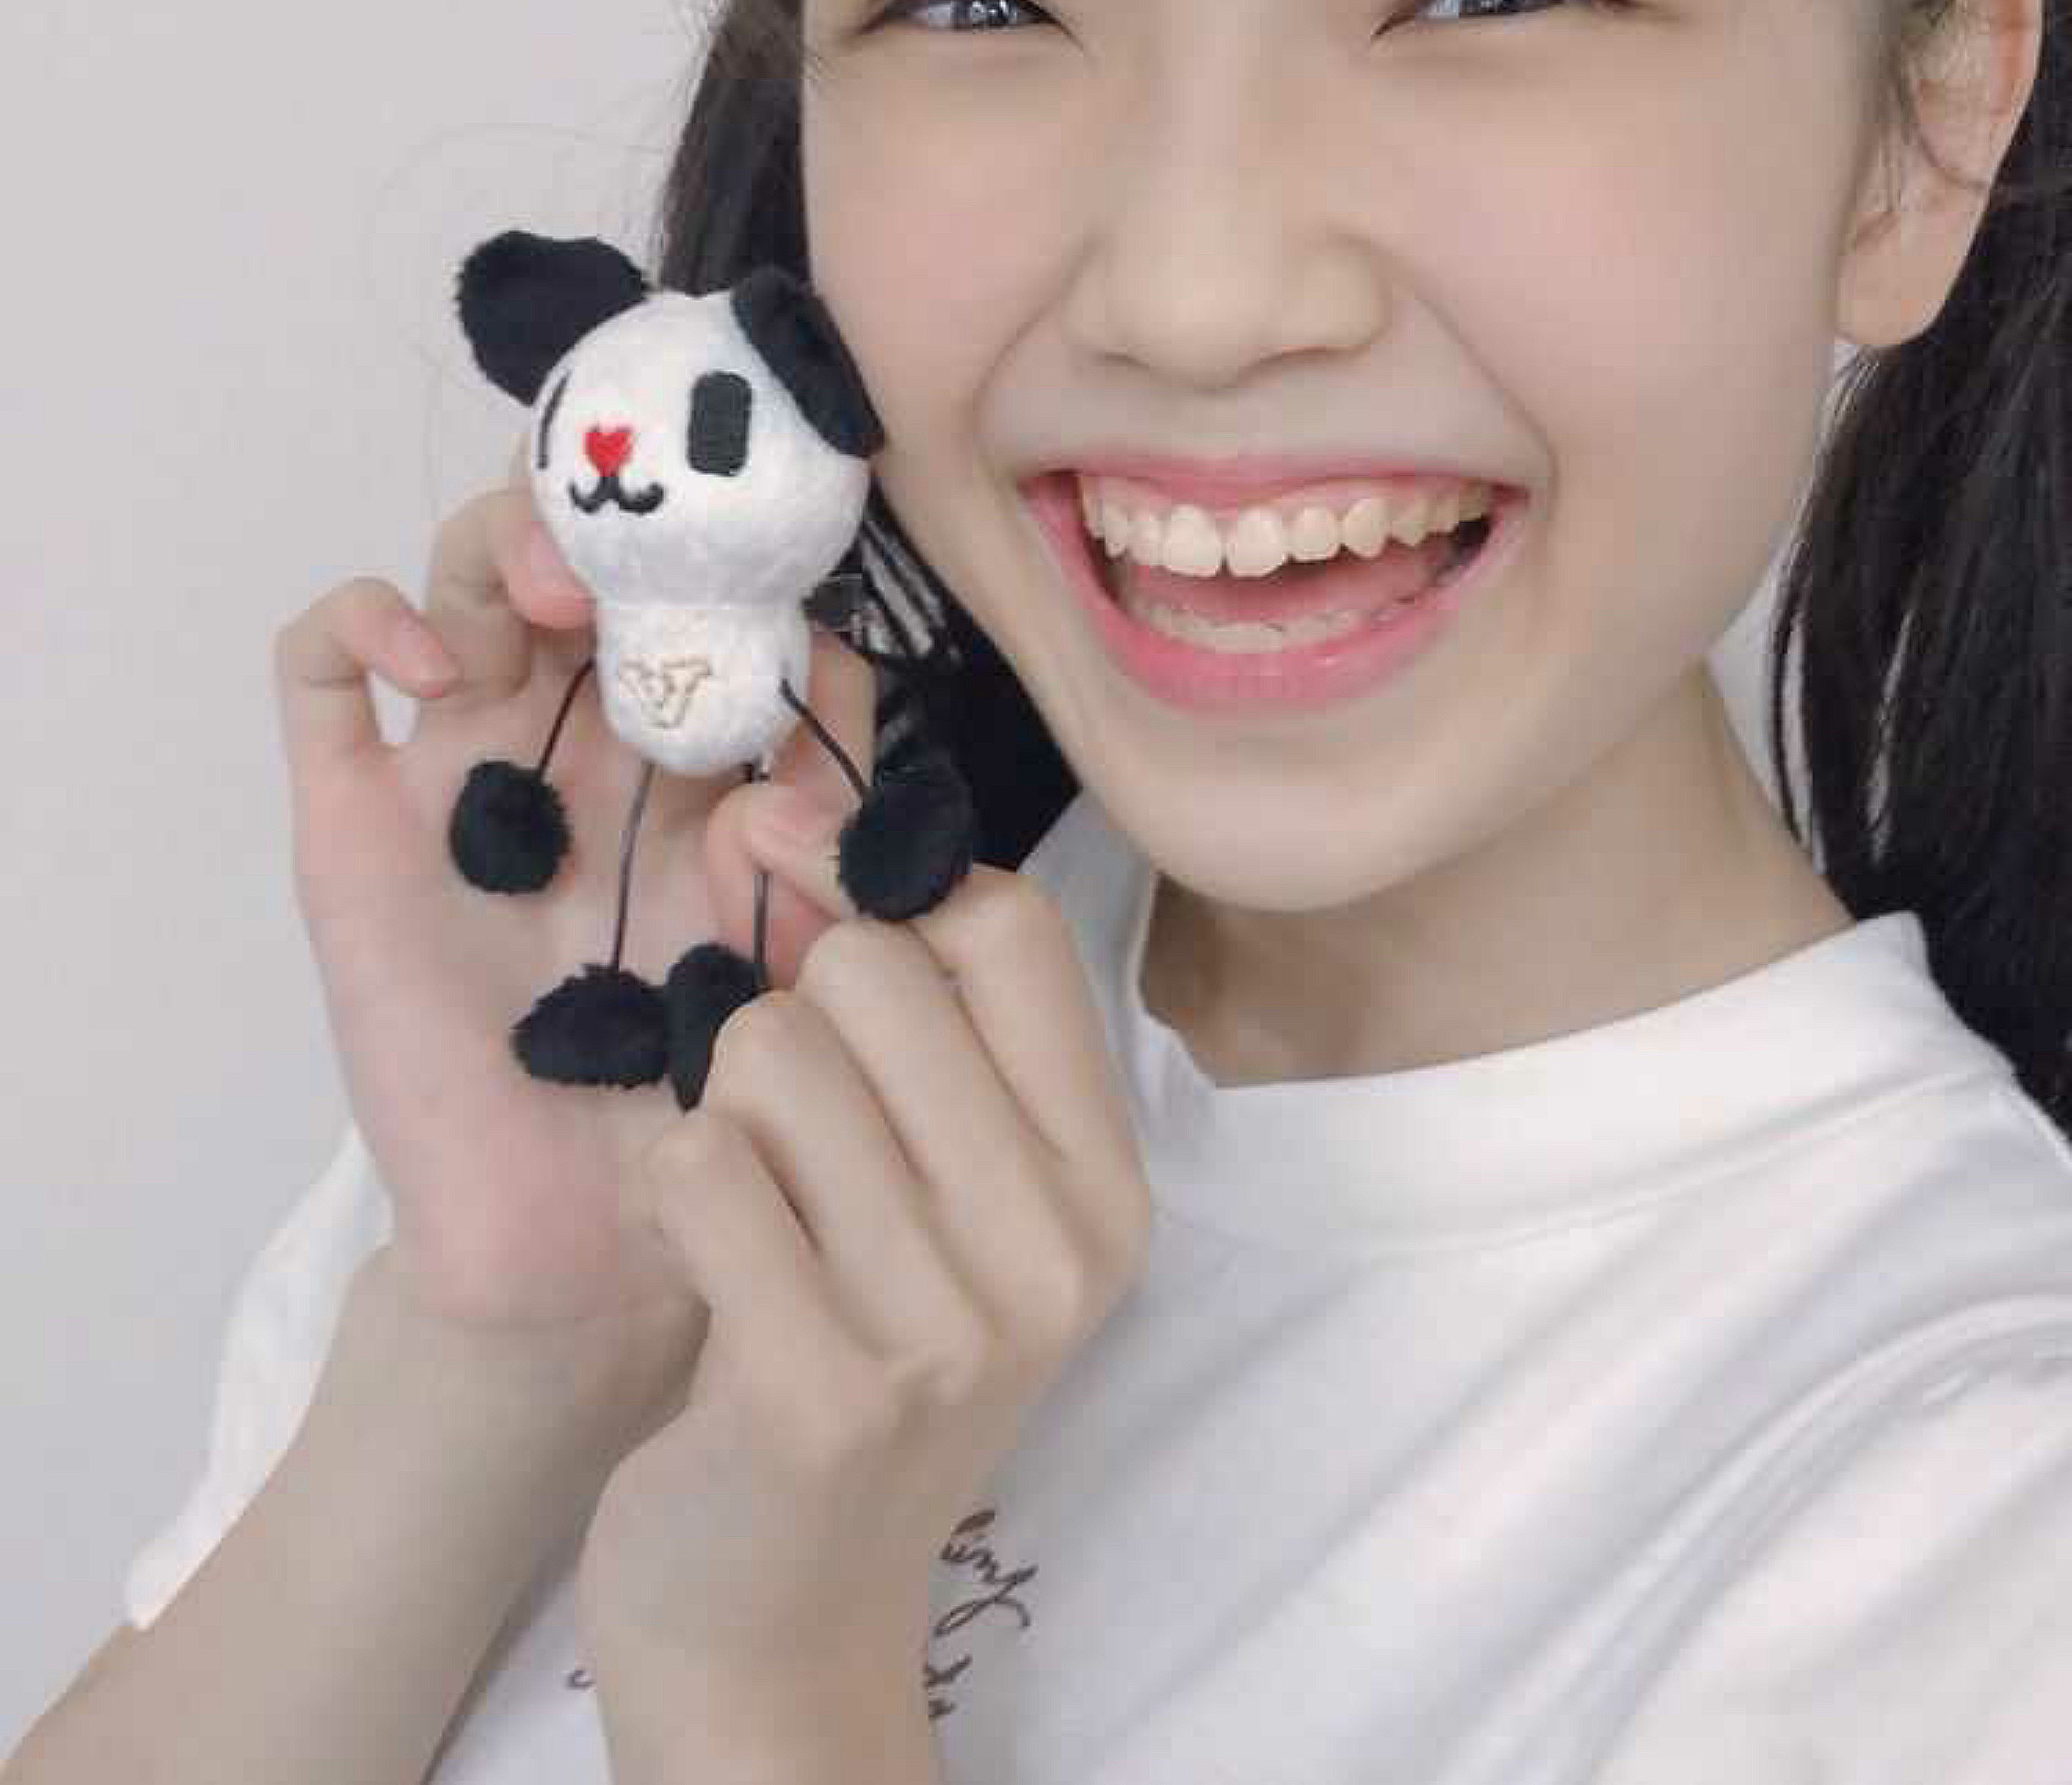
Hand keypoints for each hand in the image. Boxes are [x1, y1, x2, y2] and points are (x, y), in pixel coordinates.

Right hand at [269, 440, 868, 1395]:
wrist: (579, 1242)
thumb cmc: (702, 1104)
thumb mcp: (799, 982)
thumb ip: (822, 882)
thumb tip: (796, 789)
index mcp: (703, 753)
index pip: (730, 598)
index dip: (758, 564)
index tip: (791, 576)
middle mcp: (583, 736)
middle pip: (586, 545)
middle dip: (614, 508)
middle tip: (648, 552)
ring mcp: (461, 767)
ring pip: (464, 572)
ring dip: (508, 539)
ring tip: (555, 593)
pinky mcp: (352, 820)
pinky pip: (318, 673)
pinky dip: (361, 623)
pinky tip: (429, 666)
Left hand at [572, 735, 1154, 1681]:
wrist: (775, 1617)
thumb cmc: (839, 1345)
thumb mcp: (917, 1176)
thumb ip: (880, 998)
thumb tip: (772, 793)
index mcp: (1101, 1180)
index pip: (1005, 921)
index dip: (879, 880)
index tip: (795, 895)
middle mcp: (1053, 1250)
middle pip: (871, 968)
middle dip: (783, 1019)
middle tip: (784, 1141)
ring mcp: (951, 1331)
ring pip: (768, 1053)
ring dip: (718, 1113)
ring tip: (746, 1215)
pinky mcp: (824, 1394)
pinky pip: (698, 1167)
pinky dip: (665, 1198)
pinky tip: (697, 1274)